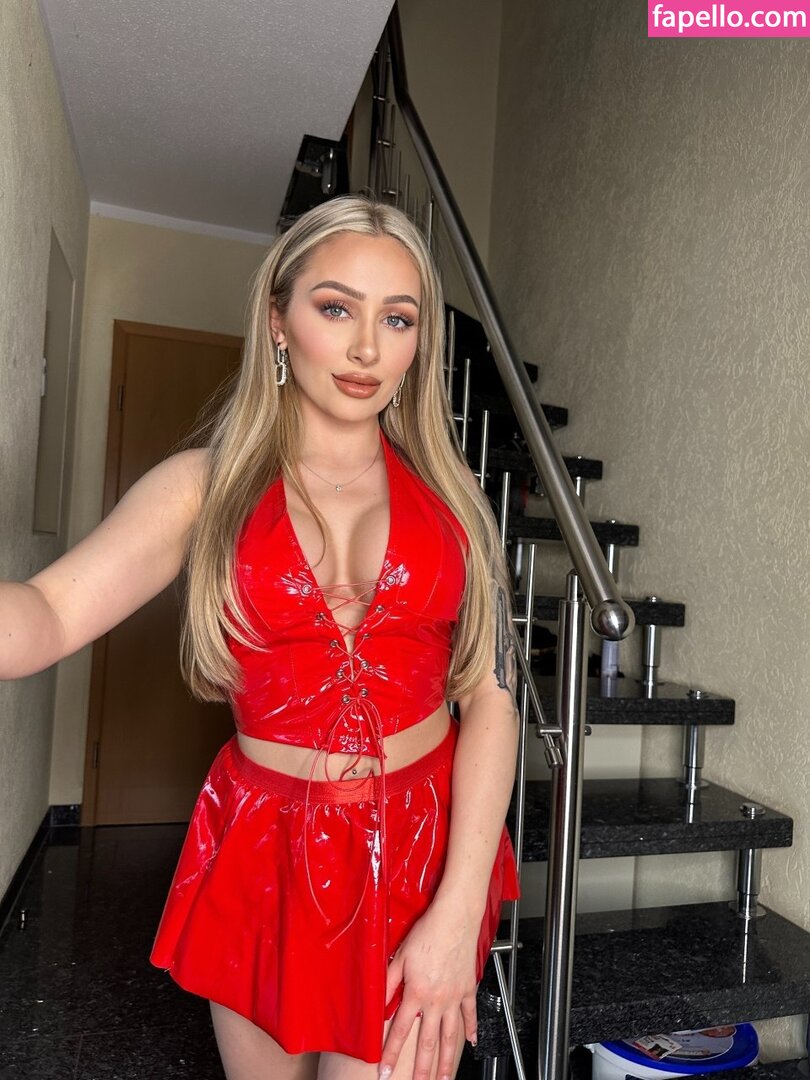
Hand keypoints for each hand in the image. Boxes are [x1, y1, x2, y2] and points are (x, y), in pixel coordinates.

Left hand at [379, 903, 478, 1079]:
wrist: (454, 919)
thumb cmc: (426, 933)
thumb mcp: (399, 957)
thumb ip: (388, 982)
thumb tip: (377, 1003)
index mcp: (416, 993)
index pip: (400, 1031)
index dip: (391, 1054)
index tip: (384, 1073)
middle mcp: (436, 1001)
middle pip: (428, 1042)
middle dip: (422, 1069)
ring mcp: (454, 997)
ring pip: (451, 1036)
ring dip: (447, 1061)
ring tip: (444, 1079)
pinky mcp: (467, 989)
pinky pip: (470, 1015)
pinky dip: (472, 1030)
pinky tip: (472, 1044)